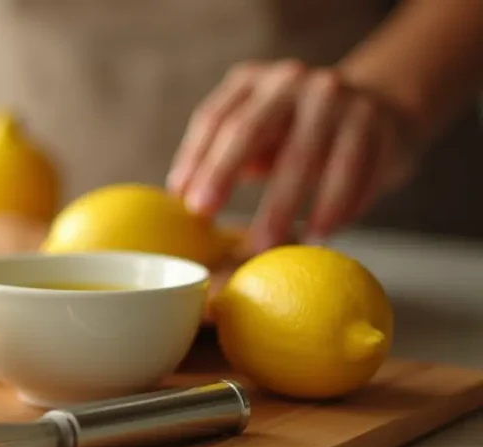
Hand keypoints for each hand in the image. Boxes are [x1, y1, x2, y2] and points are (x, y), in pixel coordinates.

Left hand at [167, 60, 417, 250]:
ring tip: (267, 245)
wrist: (381, 108)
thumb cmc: (297, 131)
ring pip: (307, 157)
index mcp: (255, 80)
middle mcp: (297, 82)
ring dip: (285, 207)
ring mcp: (342, 99)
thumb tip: (184, 199)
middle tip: (209, 218)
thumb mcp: (257, 130)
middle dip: (224, 174)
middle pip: (251, 128)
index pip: (216, 117)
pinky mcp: (382, 126)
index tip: (186, 202)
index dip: (196, 159)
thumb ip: (221, 155)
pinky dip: (337, 208)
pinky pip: (355, 173)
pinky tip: (321, 234)